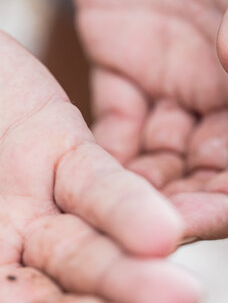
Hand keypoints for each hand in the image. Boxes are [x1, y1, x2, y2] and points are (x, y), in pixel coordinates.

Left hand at [72, 0, 227, 240]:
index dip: (227, 201)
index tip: (195, 225)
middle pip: (207, 169)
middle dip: (179, 206)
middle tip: (142, 243)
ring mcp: (176, 75)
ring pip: (158, 153)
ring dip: (138, 190)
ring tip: (109, 224)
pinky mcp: (124, 59)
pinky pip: (113, 120)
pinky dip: (106, 152)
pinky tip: (89, 182)